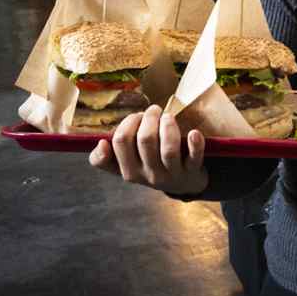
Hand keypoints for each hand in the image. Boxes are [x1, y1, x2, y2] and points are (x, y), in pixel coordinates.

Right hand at [89, 105, 207, 195]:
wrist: (184, 185)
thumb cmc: (151, 166)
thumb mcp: (127, 165)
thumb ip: (106, 158)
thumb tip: (101, 143)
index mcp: (129, 171)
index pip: (120, 142)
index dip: (127, 123)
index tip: (136, 117)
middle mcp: (149, 175)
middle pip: (145, 140)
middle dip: (149, 118)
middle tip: (154, 110)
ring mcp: (172, 174)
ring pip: (168, 149)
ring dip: (168, 126)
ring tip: (168, 116)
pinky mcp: (192, 171)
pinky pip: (194, 157)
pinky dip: (195, 144)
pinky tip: (194, 133)